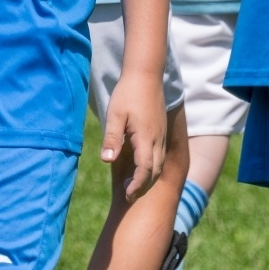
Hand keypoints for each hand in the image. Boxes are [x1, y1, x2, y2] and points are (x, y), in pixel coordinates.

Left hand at [100, 71, 165, 201]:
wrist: (146, 74)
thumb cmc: (127, 93)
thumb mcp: (114, 115)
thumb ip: (112, 139)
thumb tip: (107, 161)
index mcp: (146, 138)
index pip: (145, 169)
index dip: (137, 185)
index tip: (128, 196)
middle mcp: (157, 139)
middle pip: (155, 171)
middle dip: (143, 186)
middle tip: (128, 196)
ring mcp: (161, 135)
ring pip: (159, 163)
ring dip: (148, 176)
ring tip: (131, 184)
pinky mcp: (161, 130)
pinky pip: (160, 154)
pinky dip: (152, 166)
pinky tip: (139, 165)